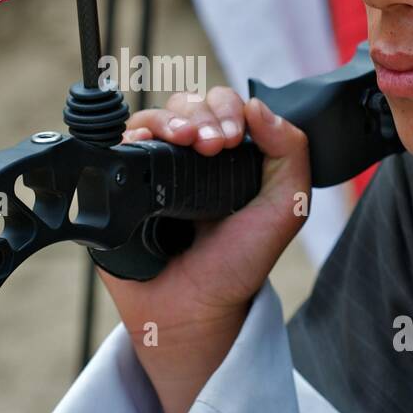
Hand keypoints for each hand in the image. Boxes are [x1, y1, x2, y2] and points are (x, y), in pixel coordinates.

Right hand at [97, 86, 311, 412]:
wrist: (193, 308)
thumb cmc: (238, 264)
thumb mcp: (286, 208)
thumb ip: (291, 153)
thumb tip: (258, 104)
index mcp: (231, 155)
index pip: (225, 105)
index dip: (229, 109)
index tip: (233, 138)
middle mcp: (192, 156)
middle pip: (189, 103)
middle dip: (203, 114)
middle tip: (214, 146)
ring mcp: (156, 167)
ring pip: (156, 116)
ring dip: (172, 119)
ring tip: (186, 142)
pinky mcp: (125, 182)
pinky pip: (121, 142)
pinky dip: (134, 133)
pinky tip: (148, 144)